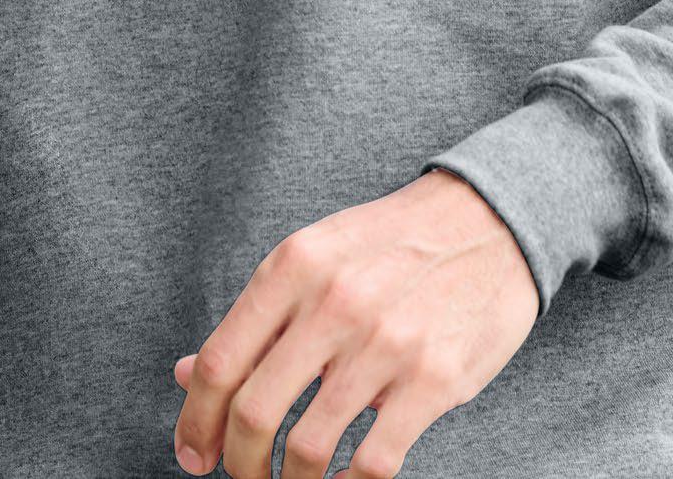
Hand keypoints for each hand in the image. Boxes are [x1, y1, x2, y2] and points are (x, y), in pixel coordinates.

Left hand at [169, 165, 539, 478]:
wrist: (487, 220)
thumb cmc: (389, 244)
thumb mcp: (314, 257)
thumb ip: (256, 318)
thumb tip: (185, 375)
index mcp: (292, 265)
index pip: (219, 361)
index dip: (195, 422)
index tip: (193, 455)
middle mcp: (332, 302)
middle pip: (254, 412)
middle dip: (238, 464)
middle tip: (243, 478)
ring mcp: (385, 343)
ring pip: (307, 449)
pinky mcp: (434, 379)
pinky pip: (373, 464)